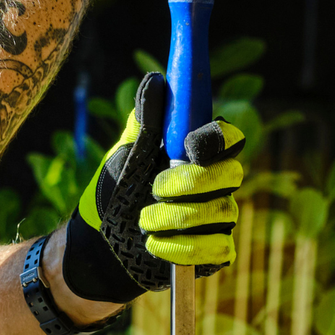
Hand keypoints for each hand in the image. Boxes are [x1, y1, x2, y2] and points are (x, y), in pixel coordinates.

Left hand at [60, 72, 243, 303]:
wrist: (101, 243)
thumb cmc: (118, 192)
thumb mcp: (125, 155)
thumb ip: (144, 123)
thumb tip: (155, 82)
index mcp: (198, 155)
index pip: (229, 138)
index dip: (216, 139)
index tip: (189, 145)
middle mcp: (216, 184)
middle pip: (232, 175)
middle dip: (193, 182)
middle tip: (157, 188)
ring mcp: (217, 219)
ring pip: (222, 213)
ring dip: (177, 217)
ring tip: (143, 221)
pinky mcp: (213, 252)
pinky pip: (218, 249)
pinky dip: (184, 248)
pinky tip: (156, 245)